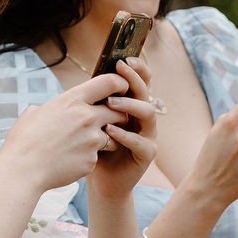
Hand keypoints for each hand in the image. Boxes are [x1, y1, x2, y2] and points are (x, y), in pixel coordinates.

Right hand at [0, 72, 134, 192]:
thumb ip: (53, 108)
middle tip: (112, 119)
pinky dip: (89, 157)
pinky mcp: (92, 160)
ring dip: (108, 138)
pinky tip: (72, 160)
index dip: (120, 84)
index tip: (121, 89)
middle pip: (119, 110)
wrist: (22, 171)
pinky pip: (98, 156)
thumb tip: (54, 109)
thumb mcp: (35, 113)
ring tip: (88, 143)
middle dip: (119, 114)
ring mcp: (91, 140)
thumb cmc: (23, 140)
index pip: (109, 82)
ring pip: (114, 135)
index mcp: (72, 100)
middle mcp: (87, 118)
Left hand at [87, 58, 157, 201]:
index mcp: (133, 105)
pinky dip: (124, 134)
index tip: (123, 59)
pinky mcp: (147, 153)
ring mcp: (148, 134)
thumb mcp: (93, 118)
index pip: (141, 81)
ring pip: (148, 113)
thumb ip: (96, 100)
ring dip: (129, 105)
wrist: (100, 179)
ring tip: (110, 103)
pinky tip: (109, 130)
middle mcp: (144, 117)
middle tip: (120, 69)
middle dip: (134, 78)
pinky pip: (140, 141)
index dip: (137, 69)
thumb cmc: (94, 145)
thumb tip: (89, 75)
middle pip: (146, 92)